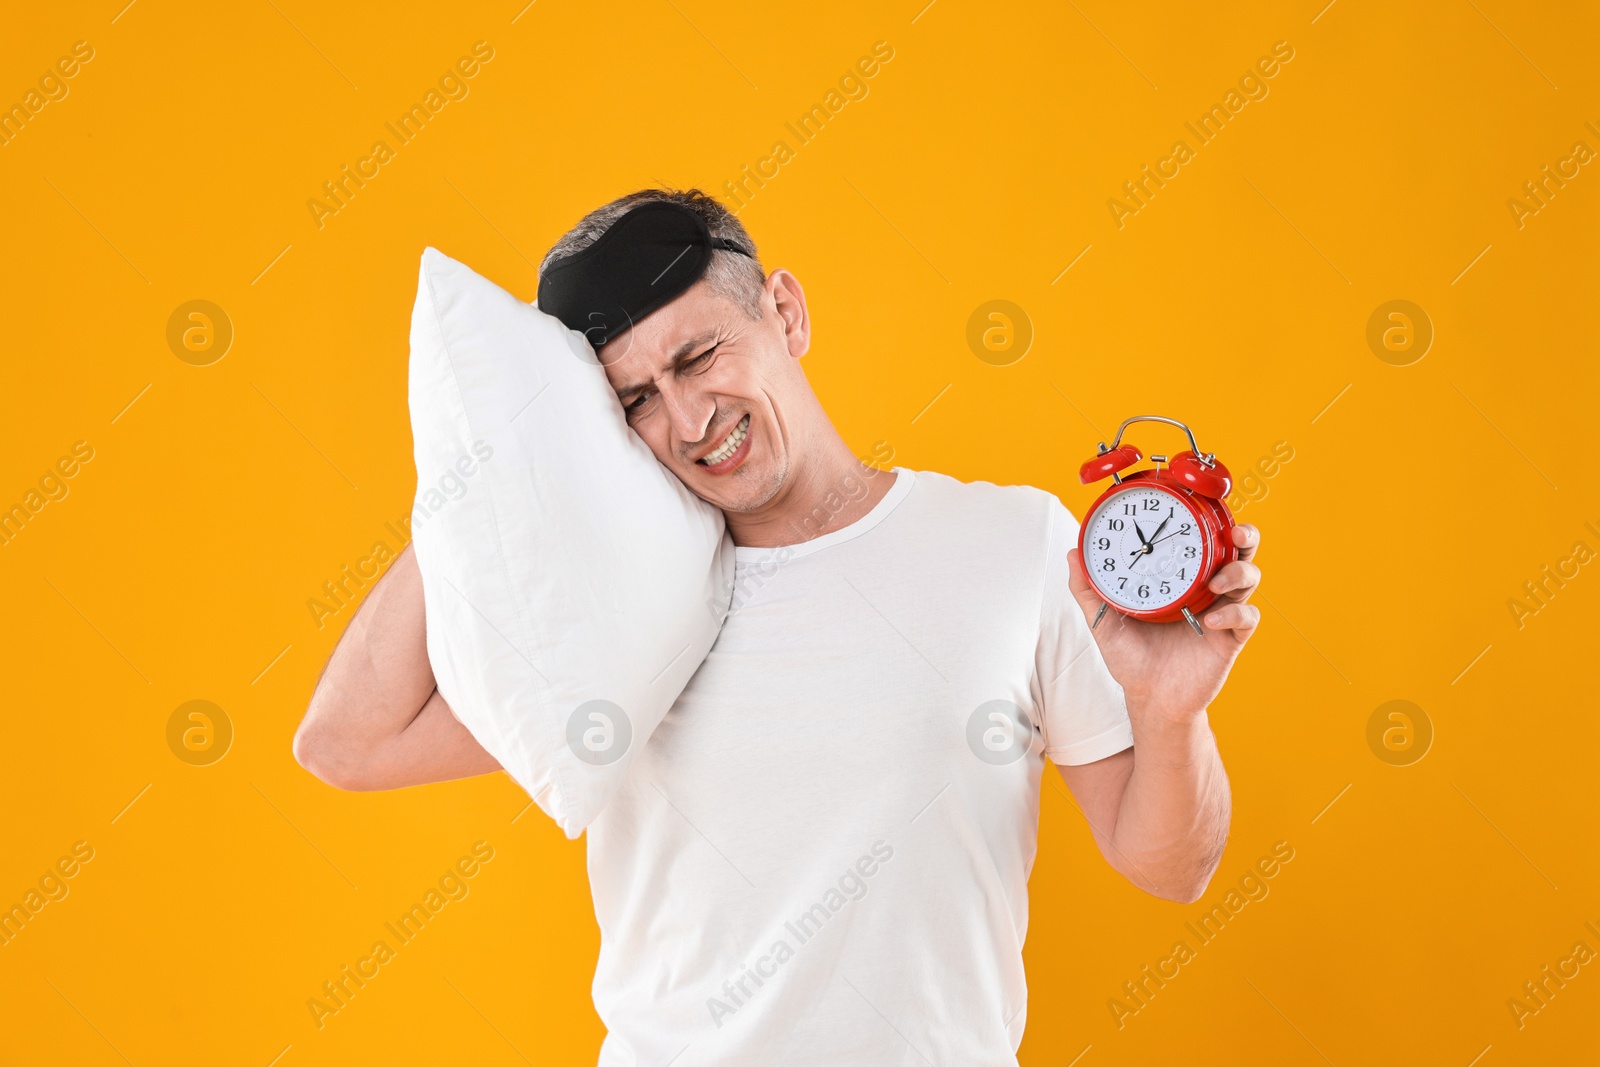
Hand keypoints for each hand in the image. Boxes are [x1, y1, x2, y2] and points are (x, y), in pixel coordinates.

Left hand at [1067, 524, 1261, 723]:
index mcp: (1179, 578)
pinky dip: (1234, 614)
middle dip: (1242, 536)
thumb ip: (1088, 589)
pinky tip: (1211, 620)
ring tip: (1217, 581)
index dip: (1205, 521)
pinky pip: (1246, 618)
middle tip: (1234, 532)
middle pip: (1235, 552)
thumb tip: (1073, 554)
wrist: (1149, 698)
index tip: (1196, 506)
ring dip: (1239, 572)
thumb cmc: (1130, 657)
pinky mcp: (1230, 638)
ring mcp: (1220, 611)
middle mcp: (1204, 589)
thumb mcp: (1103, 620)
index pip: (1198, 541)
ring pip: (1248, 578)